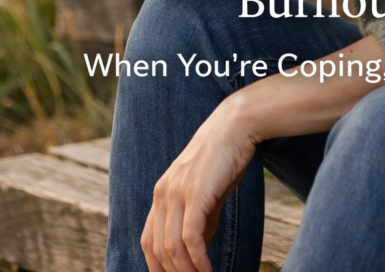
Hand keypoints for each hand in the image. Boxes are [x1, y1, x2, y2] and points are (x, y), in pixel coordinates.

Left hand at [141, 97, 255, 271]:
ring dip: (187, 271)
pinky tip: (208, 270)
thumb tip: (198, 247)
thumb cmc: (223, 158)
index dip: (158, 267)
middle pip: (157, 249)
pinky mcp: (196, 193)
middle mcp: (163, 194)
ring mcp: (177, 193)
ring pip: (172, 247)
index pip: (149, 241)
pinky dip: (198, 260)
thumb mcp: (206, 192)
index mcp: (162, 194)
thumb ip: (199, 218)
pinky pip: (190, 237)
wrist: (235, 126)